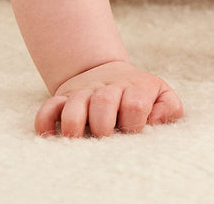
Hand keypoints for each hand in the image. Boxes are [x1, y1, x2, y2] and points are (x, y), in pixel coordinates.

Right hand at [35, 60, 182, 136]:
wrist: (110, 73)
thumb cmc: (140, 94)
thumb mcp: (161, 95)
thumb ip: (169, 108)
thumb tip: (155, 121)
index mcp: (135, 88)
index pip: (135, 105)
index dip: (134, 123)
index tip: (132, 133)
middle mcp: (108, 88)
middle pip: (103, 104)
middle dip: (104, 126)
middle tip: (106, 138)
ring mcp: (83, 92)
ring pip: (73, 106)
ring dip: (74, 126)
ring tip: (77, 140)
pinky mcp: (63, 98)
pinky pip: (47, 109)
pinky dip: (45, 123)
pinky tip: (50, 137)